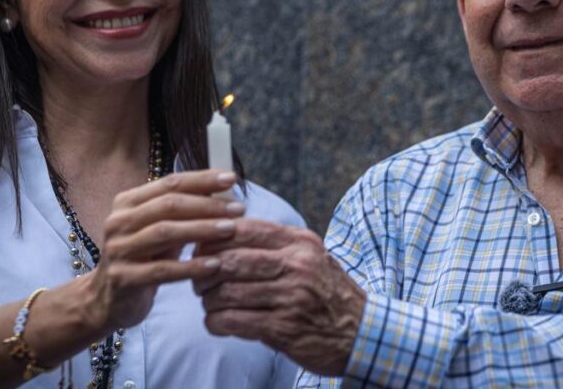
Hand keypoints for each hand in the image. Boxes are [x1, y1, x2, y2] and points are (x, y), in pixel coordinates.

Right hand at [87, 169, 246, 330]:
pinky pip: (162, 270)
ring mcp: (118, 250)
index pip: (170, 183)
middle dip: (207, 204)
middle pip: (168, 205)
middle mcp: (119, 222)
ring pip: (165, 233)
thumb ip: (184, 211)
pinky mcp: (123, 278)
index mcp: (127, 202)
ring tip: (231, 230)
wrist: (107, 299)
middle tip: (238, 208)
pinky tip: (215, 265)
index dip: (202, 179)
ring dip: (202, 229)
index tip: (231, 178)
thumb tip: (225, 191)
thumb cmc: (143, 258)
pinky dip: (191, 267)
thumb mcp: (160, 230)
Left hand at [193, 219, 365, 375]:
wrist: (363, 333)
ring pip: (227, 292)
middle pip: (230, 260)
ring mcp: (291, 297)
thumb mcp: (312, 257)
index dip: (214, 238)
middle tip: (199, 282)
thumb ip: (276, 245)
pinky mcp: (284, 328)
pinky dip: (216, 323)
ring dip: (209, 301)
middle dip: (205, 272)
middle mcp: (296, 265)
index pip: (245, 229)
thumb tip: (226, 234)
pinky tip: (218, 323)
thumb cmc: (329, 293)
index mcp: (300, 243)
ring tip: (210, 304)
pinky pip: (234, 321)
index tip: (201, 249)